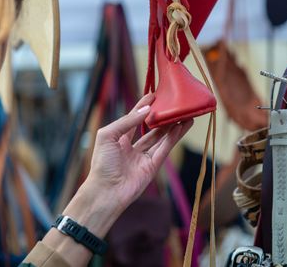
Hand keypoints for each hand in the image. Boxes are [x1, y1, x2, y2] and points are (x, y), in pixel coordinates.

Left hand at [41, 94, 191, 264]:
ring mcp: (143, 158)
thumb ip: (126, 121)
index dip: (143, 107)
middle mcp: (132, 147)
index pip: (134, 119)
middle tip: (174, 104)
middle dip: (162, 117)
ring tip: (185, 114)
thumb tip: (146, 111)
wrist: (105, 191)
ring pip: (162, 139)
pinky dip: (173, 138)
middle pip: (152, 129)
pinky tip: (180, 126)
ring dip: (173, 127)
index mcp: (119, 139)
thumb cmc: (101, 164)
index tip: (154, 95)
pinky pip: (165, 149)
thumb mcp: (108, 135)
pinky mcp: (153, 167)